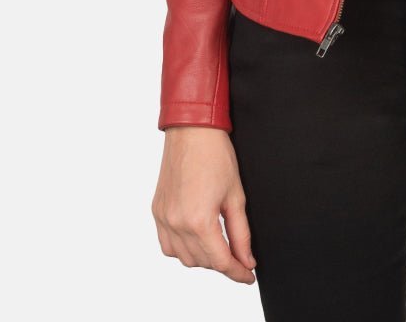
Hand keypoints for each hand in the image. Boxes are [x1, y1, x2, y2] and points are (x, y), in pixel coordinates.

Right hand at [152, 126, 256, 283]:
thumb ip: (241, 233)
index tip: (248, 276)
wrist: (192, 130)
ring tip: (220, 246)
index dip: (237, 272)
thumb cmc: (216, 155)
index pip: (220, 261)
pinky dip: (182, 249)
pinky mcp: (157, 211)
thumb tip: (247, 259)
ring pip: (183, 258)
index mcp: (199, 221)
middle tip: (239, 257)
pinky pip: (167, 245)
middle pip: (202, 262)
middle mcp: (177, 223)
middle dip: (222, 263)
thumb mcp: (236, 196)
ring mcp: (163, 218)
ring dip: (202, 258)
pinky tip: (196, 239)